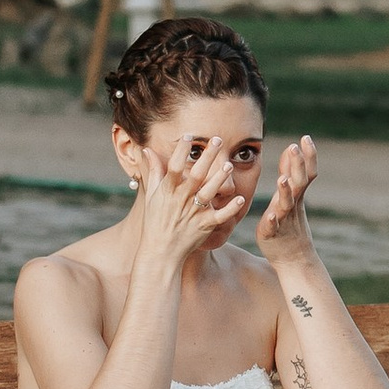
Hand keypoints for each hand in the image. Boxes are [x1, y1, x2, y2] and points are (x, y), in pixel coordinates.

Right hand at [133, 136, 250, 273]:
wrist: (160, 253)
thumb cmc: (155, 222)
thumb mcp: (152, 195)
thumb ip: (154, 171)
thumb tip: (147, 150)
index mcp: (168, 191)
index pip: (175, 167)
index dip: (181, 151)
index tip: (189, 136)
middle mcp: (181, 200)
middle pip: (196, 175)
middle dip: (207, 157)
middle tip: (219, 139)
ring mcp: (193, 213)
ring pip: (209, 193)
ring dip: (220, 178)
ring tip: (229, 164)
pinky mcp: (204, 226)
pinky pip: (220, 217)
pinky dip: (230, 209)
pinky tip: (240, 199)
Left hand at [256, 134, 318, 248]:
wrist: (293, 258)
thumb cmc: (289, 223)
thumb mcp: (291, 195)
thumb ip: (290, 172)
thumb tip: (292, 148)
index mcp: (296, 195)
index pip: (307, 172)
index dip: (308, 156)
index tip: (306, 137)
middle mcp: (292, 204)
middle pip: (298, 183)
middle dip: (297, 166)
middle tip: (294, 148)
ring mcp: (284, 219)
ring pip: (286, 203)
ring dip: (285, 191)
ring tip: (281, 179)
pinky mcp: (272, 233)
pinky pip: (274, 227)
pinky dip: (273, 221)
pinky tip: (271, 216)